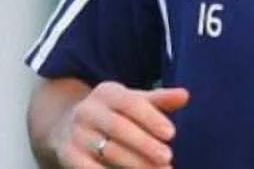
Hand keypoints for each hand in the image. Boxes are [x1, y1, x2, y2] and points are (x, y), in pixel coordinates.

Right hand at [50, 81, 188, 167]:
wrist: (67, 126)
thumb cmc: (115, 113)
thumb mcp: (134, 102)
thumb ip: (160, 100)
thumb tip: (185, 95)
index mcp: (107, 93)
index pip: (130, 103)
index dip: (151, 118)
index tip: (171, 134)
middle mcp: (87, 111)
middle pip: (118, 128)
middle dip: (145, 144)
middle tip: (168, 157)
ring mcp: (76, 134)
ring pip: (108, 151)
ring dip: (135, 165)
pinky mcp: (68, 156)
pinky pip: (90, 168)